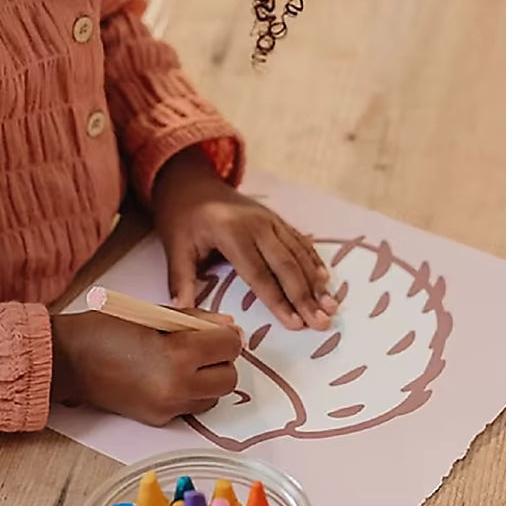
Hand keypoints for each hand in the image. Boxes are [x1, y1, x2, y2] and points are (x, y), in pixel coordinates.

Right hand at [50, 310, 241, 426]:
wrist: (69, 361)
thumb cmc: (106, 329)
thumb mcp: (155, 314)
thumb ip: (197, 320)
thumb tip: (229, 326)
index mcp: (178, 355)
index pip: (229, 346)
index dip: (224, 335)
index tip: (212, 330)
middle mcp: (178, 387)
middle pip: (229, 378)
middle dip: (220, 360)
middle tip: (200, 347)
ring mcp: (168, 408)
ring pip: (214, 397)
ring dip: (208, 379)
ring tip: (182, 362)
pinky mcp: (158, 420)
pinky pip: (192, 407)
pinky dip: (189, 393)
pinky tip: (167, 376)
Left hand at [152, 147, 338, 330]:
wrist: (190, 181)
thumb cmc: (182, 218)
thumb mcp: (174, 247)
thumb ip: (180, 281)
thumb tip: (181, 314)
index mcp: (232, 233)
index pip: (259, 275)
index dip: (278, 302)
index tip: (295, 324)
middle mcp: (257, 225)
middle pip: (286, 266)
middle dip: (306, 297)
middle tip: (322, 323)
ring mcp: (270, 219)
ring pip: (298, 255)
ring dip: (316, 283)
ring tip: (331, 308)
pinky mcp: (276, 219)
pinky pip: (299, 242)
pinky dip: (313, 262)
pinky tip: (325, 280)